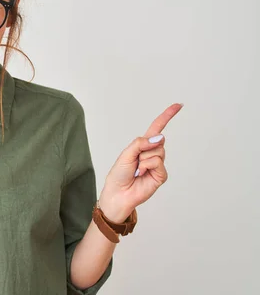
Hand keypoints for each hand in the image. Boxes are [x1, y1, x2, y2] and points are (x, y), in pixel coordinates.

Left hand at [98, 103, 182, 221]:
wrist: (118, 193)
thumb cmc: (119, 174)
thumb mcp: (126, 154)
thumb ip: (141, 143)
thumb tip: (160, 137)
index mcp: (143, 145)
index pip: (157, 128)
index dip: (167, 116)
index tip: (178, 105)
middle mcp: (152, 153)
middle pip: (158, 140)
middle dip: (144, 148)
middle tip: (135, 160)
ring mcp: (158, 164)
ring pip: (158, 152)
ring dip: (143, 159)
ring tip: (137, 169)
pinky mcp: (161, 175)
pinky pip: (158, 163)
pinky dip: (147, 167)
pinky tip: (141, 174)